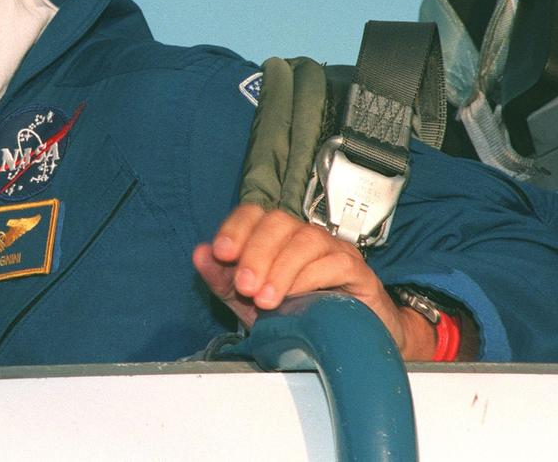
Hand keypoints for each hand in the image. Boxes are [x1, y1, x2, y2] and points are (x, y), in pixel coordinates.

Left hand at [192, 203, 436, 359]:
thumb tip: (199, 254)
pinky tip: (298, 298)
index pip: (253, 214)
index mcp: (276, 239)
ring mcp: (333, 249)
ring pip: (306, 240)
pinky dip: (311, 278)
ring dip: (281, 268)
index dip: (236, 228)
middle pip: (278, 223)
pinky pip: (335, 262)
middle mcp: (303, 236)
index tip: (221, 252)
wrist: (351, 344)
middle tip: (245, 286)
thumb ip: (223, 281)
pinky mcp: (358, 270)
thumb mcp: (251, 305)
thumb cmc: (301, 319)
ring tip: (266, 300)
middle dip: (256, 253)